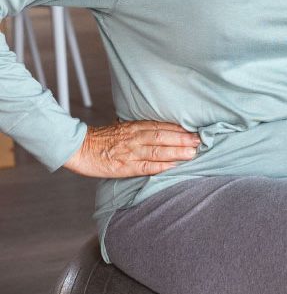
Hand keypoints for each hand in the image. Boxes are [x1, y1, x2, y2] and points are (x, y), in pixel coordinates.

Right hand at [63, 120, 200, 177]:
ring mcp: (130, 152)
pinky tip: (174, 166)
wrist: (79, 148)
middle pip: (163, 136)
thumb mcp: (123, 128)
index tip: (195, 130)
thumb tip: (162, 130)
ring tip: (192, 153)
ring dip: (177, 152)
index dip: (179, 129)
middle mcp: (134, 138)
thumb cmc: (102, 139)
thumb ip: (141, 129)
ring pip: (158, 150)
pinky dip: (161, 166)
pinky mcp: (125, 167)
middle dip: (183, 139)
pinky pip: (146, 166)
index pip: (161, 126)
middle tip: (200, 141)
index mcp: (134, 127)